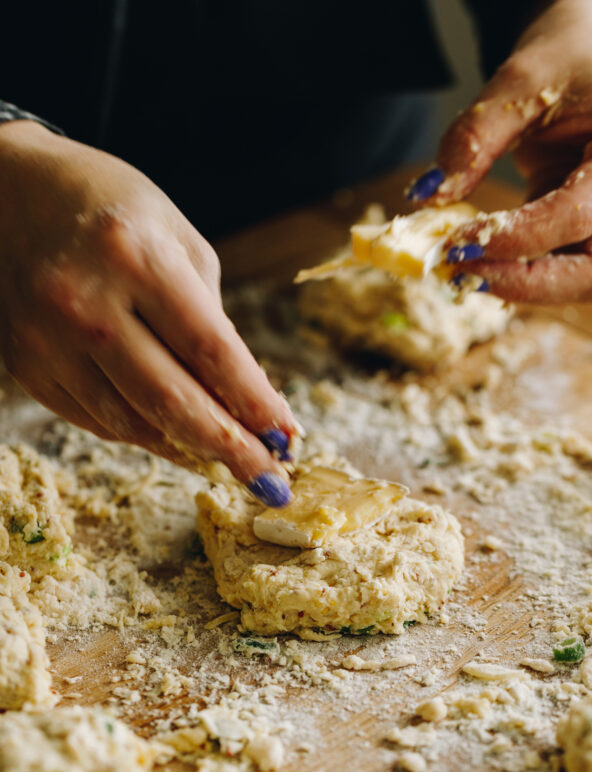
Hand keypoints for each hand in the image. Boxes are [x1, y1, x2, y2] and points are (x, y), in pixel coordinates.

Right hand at [0, 121, 295, 504]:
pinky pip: (99, 422)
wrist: (7, 193)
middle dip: (231, 449)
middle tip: (271, 481)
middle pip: (171, 401)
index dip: (255, 403)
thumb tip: (242, 402)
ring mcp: (47, 340)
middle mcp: (85, 302)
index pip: (210, 350)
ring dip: (190, 450)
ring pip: (133, 424)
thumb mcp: (177, 238)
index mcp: (135, 256)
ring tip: (231, 463)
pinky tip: (179, 442)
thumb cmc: (110, 208)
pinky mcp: (27, 367)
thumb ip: (209, 319)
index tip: (288, 437)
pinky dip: (145, 436)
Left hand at [410, 0, 591, 302]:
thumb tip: (429, 196)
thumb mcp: (519, 79)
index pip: (577, 217)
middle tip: (463, 271)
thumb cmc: (572, 54)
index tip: (456, 243)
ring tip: (467, 267)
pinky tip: (482, 258)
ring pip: (584, 283)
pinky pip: (568, 268)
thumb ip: (475, 137)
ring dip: (523, 284)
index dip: (513, 241)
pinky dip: (524, 272)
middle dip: (526, 283)